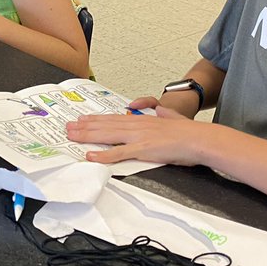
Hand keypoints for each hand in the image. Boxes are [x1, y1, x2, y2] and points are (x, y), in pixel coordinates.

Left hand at [65, 106, 210, 165]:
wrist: (198, 138)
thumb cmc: (187, 130)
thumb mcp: (170, 114)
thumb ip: (160, 112)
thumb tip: (158, 109)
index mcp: (141, 119)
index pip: (113, 118)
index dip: (95, 119)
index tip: (81, 119)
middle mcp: (136, 125)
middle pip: (105, 125)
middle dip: (84, 127)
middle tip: (68, 127)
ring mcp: (138, 137)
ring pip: (107, 136)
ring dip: (87, 136)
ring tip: (72, 137)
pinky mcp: (142, 150)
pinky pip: (119, 153)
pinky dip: (103, 155)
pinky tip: (91, 156)